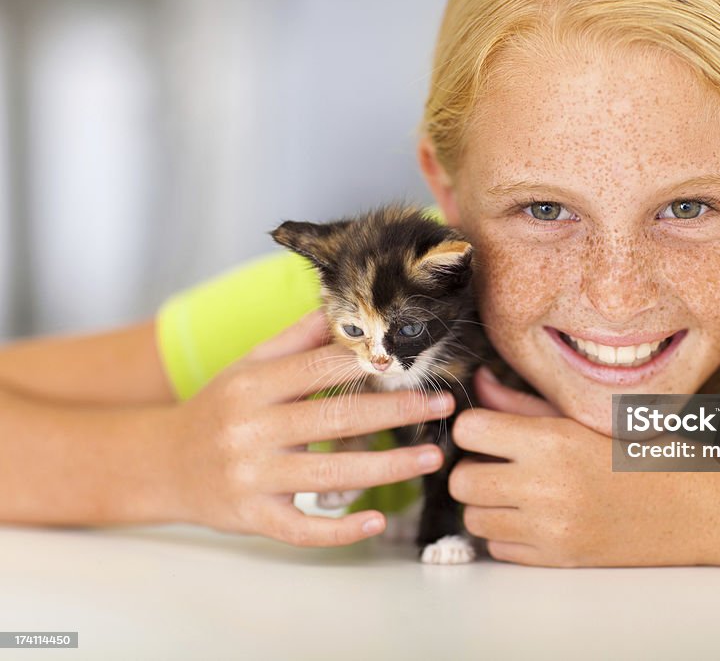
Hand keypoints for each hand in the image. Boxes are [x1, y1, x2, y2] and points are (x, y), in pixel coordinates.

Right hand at [165, 309, 452, 546]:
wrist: (161, 464)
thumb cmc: (218, 409)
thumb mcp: (248, 366)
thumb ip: (295, 340)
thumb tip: (340, 306)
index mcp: (254, 385)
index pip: (321, 369)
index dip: (371, 364)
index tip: (414, 361)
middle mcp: (251, 429)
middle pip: (335, 419)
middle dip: (395, 411)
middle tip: (441, 405)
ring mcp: (251, 477)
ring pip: (328, 475)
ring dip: (387, 468)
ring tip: (430, 459)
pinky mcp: (251, 517)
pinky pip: (301, 528)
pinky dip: (340, 530)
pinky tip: (377, 521)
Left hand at [450, 368, 705, 565]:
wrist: (701, 510)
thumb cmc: (652, 454)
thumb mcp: (591, 415)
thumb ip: (526, 403)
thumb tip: (480, 382)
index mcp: (554, 441)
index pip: (469, 430)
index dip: (475, 426)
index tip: (490, 428)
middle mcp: (545, 487)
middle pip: (462, 480)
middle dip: (474, 467)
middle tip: (499, 462)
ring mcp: (549, 529)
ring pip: (474, 519)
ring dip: (488, 503)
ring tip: (518, 490)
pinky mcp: (557, 560)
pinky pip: (499, 550)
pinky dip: (507, 534)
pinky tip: (536, 516)